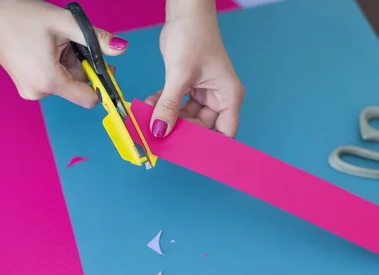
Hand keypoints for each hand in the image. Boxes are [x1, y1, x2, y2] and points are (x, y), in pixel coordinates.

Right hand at [0, 0, 127, 107]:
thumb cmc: (20, 14)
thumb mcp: (64, 23)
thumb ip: (96, 39)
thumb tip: (122, 48)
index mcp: (49, 81)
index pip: (89, 99)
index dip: (101, 84)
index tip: (105, 67)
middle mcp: (38, 92)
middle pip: (78, 88)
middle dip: (83, 67)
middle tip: (75, 43)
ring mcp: (29, 90)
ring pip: (66, 81)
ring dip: (69, 64)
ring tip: (56, 41)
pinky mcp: (25, 84)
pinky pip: (52, 78)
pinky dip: (57, 65)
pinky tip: (47, 46)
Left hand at [145, 3, 244, 137]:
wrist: (185, 12)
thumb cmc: (194, 36)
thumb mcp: (180, 75)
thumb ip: (170, 105)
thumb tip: (159, 130)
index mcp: (228, 97)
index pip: (224, 133)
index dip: (209, 147)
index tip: (189, 155)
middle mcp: (219, 98)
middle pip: (202, 128)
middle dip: (182, 133)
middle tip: (162, 139)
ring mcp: (204, 93)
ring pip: (186, 118)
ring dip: (169, 119)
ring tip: (150, 121)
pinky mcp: (189, 87)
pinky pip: (177, 104)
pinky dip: (164, 106)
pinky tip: (149, 106)